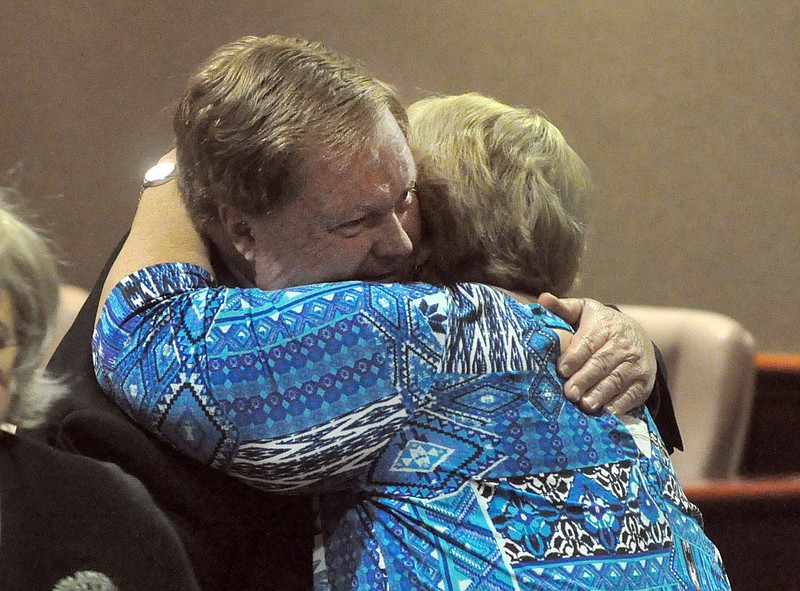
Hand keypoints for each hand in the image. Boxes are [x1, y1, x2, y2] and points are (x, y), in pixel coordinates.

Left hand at [538, 293, 656, 414]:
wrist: (637, 335)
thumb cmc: (600, 325)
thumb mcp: (584, 311)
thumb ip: (563, 308)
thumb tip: (543, 298)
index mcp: (605, 326)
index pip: (588, 342)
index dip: (574, 357)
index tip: (561, 370)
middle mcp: (623, 345)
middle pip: (601, 364)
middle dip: (584, 379)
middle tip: (568, 393)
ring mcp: (635, 364)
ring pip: (616, 381)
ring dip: (600, 394)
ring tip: (584, 405)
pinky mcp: (643, 382)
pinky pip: (631, 395)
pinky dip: (618, 405)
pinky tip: (604, 413)